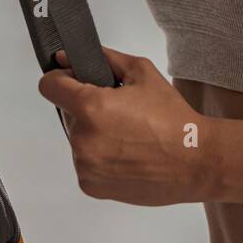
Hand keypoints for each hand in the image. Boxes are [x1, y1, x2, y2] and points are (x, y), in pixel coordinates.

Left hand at [37, 46, 217, 205]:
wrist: (194, 161)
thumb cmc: (172, 118)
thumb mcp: (142, 73)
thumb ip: (104, 59)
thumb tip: (68, 57)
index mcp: (91, 107)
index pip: (49, 86)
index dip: (61, 79)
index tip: (73, 81)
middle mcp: (82, 138)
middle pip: (68, 114)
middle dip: (87, 109)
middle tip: (120, 112)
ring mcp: (84, 165)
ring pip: (78, 139)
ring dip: (94, 134)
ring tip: (128, 136)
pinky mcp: (90, 185)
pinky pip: (85, 164)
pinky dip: (100, 158)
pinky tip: (127, 155)